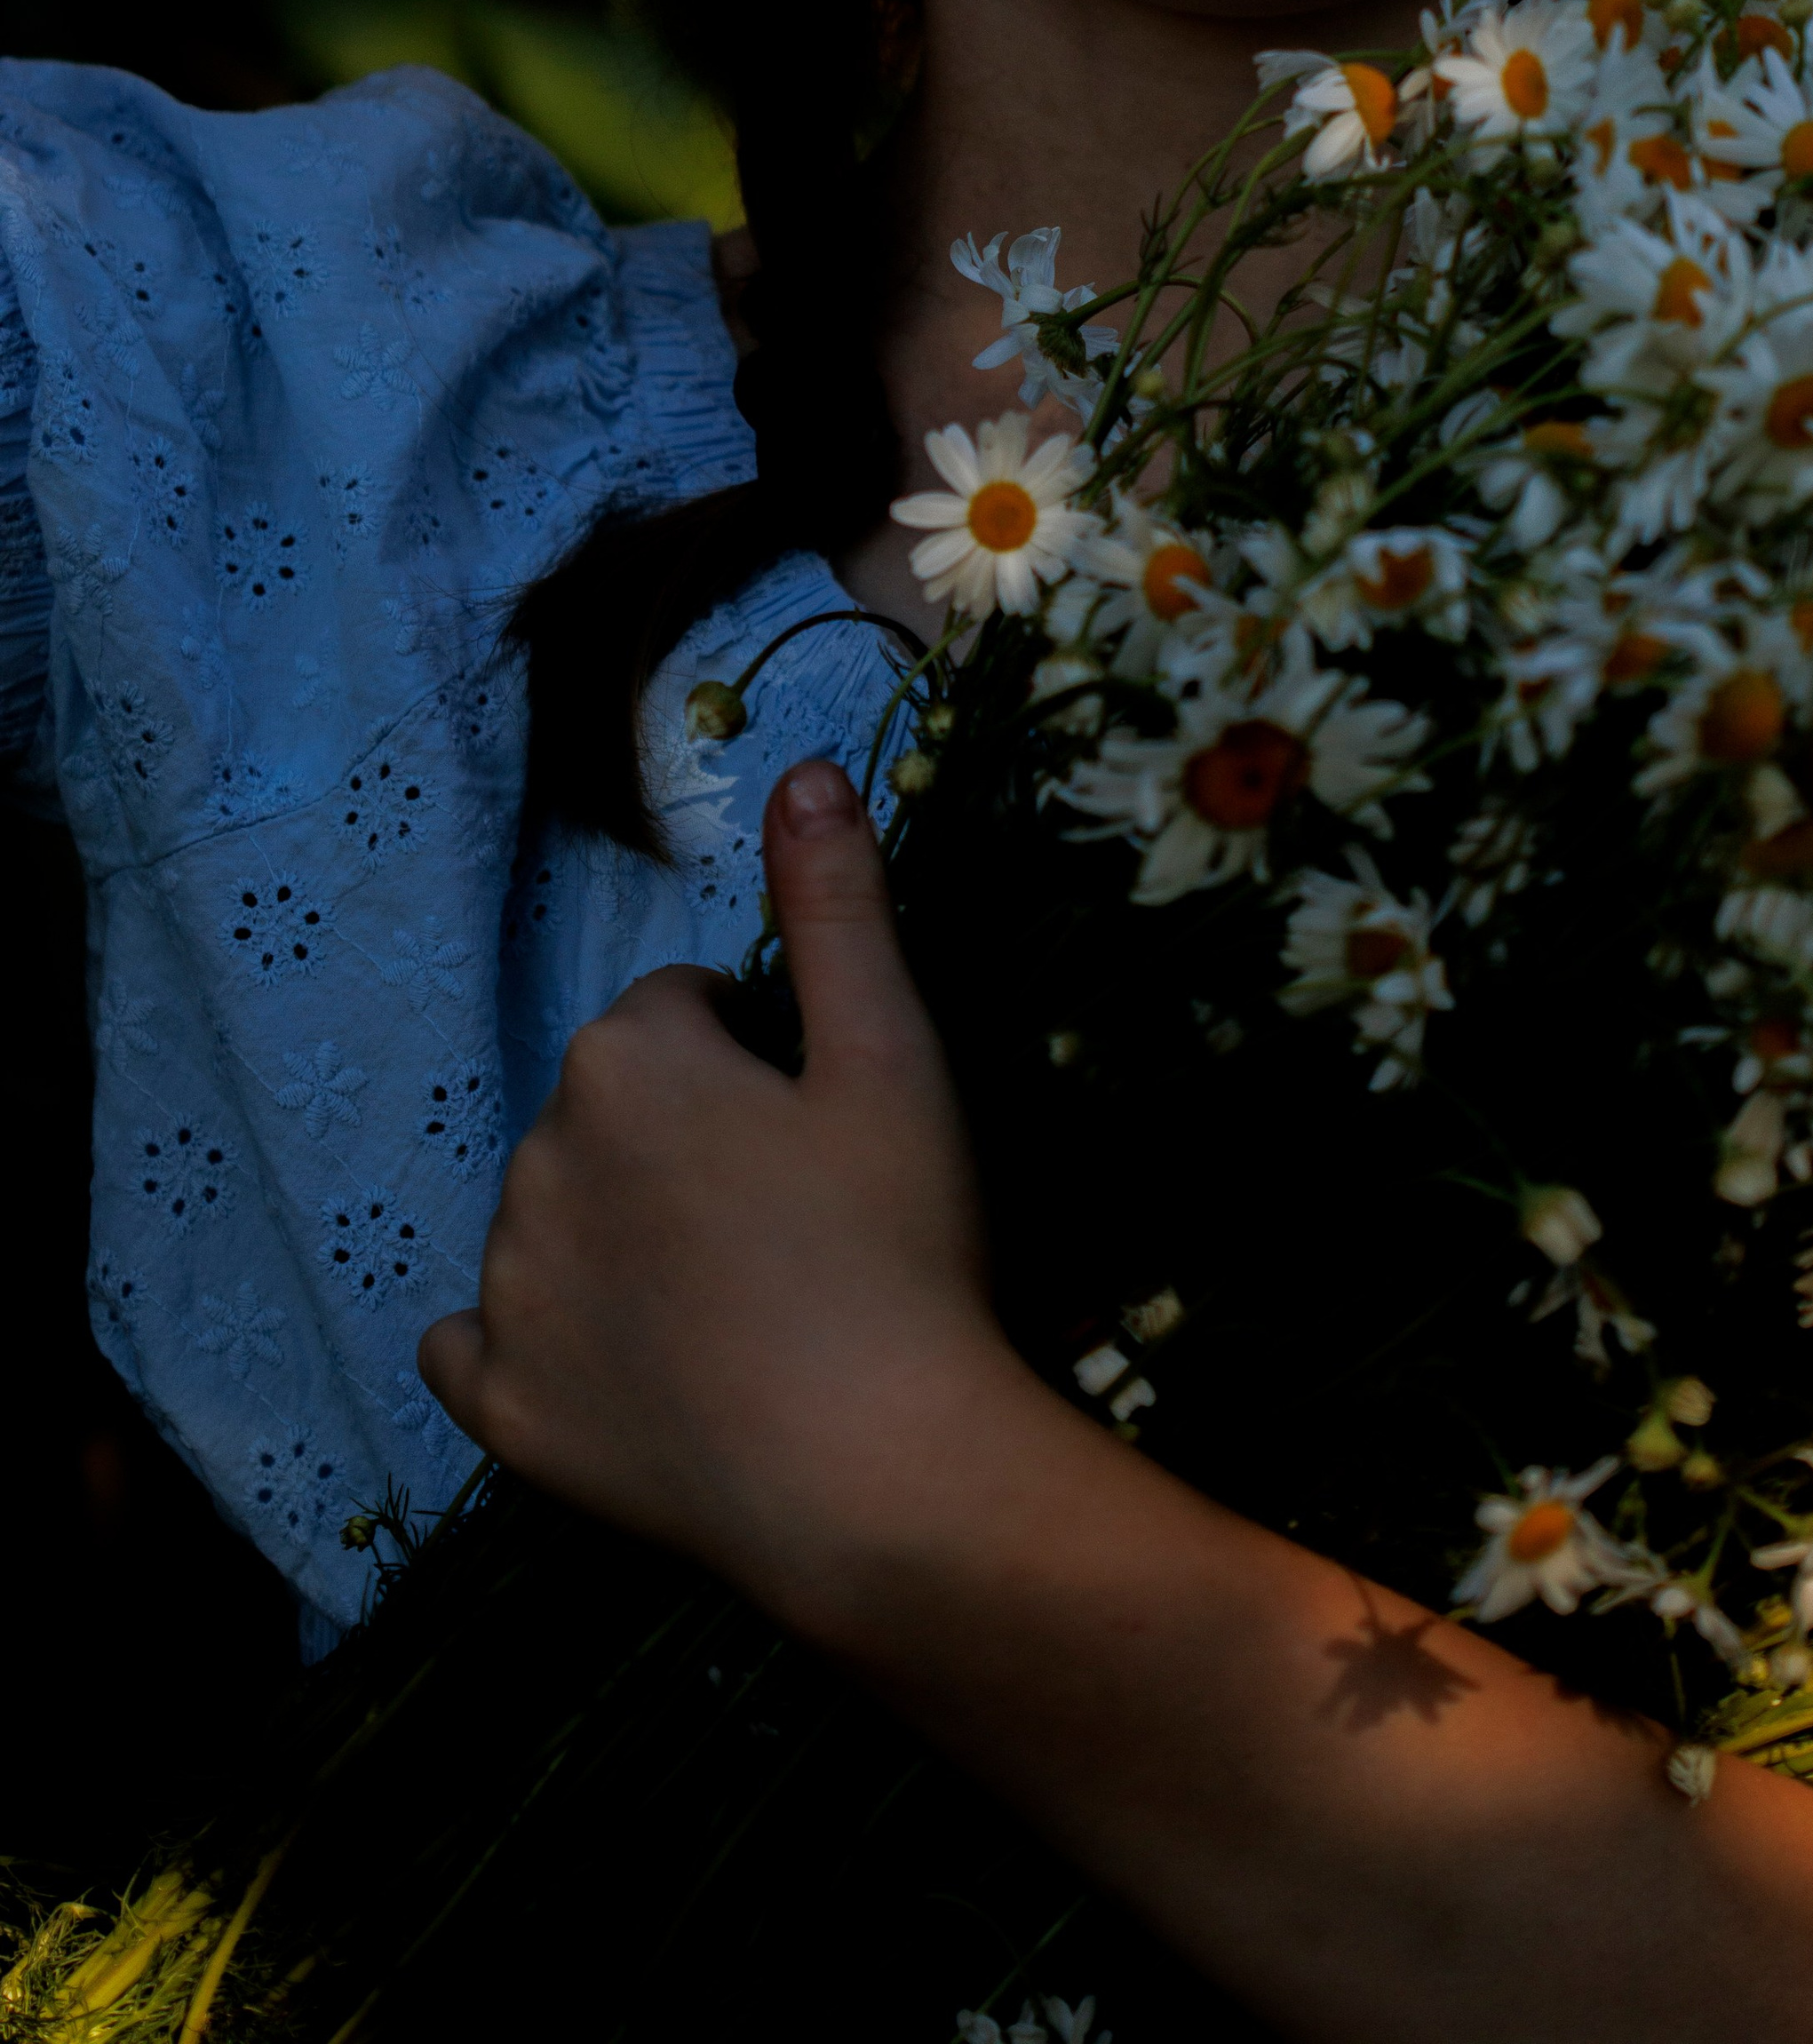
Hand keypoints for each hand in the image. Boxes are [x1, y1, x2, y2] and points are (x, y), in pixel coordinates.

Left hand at [421, 759, 1029, 1624]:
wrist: (881, 1482)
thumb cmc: (900, 1250)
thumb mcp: (892, 1053)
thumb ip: (838, 902)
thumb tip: (801, 767)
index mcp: (626, 1055)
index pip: (685, 1009)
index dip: (765, 1059)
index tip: (826, 1131)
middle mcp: (536, 1154)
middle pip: (614, 1109)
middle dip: (686, 1141)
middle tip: (797, 1222)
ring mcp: (507, 1290)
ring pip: (555, 1217)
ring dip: (620, 1234)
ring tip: (741, 1306)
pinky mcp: (499, 1411)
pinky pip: (475, 1346)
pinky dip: (530, 1344)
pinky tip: (618, 1367)